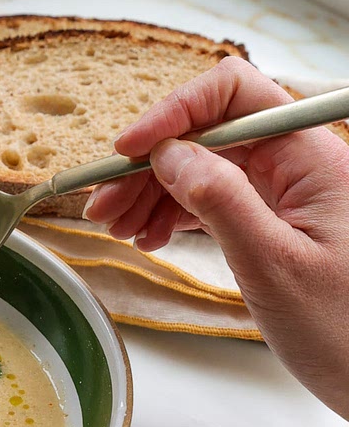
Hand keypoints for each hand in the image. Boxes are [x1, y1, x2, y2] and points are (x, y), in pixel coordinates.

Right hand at [84, 57, 348, 418]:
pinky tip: (150, 237)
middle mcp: (299, 162)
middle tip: (103, 206)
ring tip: (117, 229)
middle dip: (149, 164)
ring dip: (152, 191)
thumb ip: (220, 200)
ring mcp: (285, 190)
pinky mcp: (274, 218)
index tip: (126, 152)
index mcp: (311, 156)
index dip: (173, 113)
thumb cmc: (347, 332)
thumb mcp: (274, 265)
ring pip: (202, 166)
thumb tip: (167, 153)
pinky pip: (214, 197)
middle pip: (207, 133)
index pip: (233, 94)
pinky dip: (173, 213)